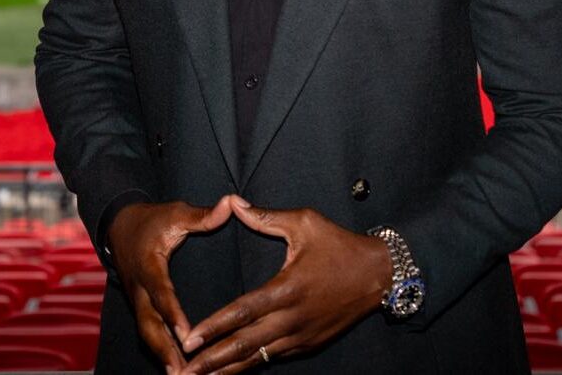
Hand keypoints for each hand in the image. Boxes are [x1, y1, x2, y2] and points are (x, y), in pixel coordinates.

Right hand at [108, 196, 235, 374]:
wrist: (119, 226)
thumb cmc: (152, 220)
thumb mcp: (175, 213)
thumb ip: (202, 215)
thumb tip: (231, 203)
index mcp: (149, 266)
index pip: (161, 293)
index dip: (173, 315)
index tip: (187, 335)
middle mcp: (140, 288)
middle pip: (149, 324)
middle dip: (164, 349)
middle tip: (182, 371)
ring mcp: (137, 300)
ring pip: (147, 333)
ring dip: (162, 355)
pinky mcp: (139, 306)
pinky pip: (148, 332)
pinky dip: (160, 350)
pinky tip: (175, 367)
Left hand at [178, 196, 391, 373]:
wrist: (378, 274)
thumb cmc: (339, 244)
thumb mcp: (304, 223)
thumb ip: (265, 217)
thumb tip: (233, 202)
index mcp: (288, 288)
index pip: (243, 312)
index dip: (214, 327)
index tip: (189, 338)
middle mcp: (292, 319)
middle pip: (245, 345)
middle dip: (211, 361)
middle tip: (183, 372)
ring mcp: (301, 336)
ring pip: (258, 359)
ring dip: (228, 371)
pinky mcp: (309, 344)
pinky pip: (274, 358)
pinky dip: (251, 366)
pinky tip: (232, 372)